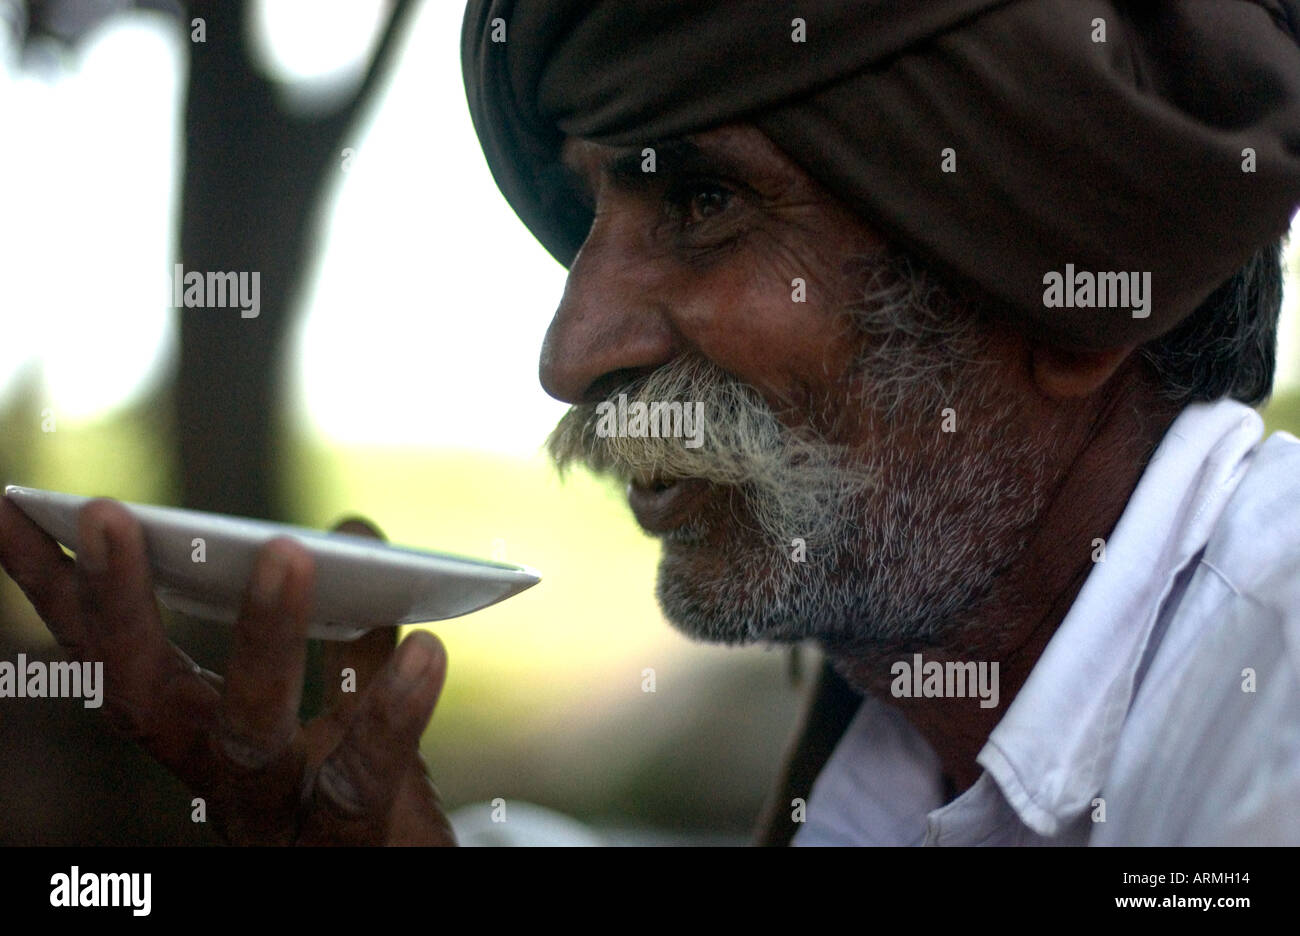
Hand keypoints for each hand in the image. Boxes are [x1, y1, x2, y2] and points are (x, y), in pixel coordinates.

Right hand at [0, 494, 456, 845]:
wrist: (402, 883)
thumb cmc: (361, 799)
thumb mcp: (347, 707)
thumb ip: (350, 629)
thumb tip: (354, 530)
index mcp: (199, 734)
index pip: (113, 655)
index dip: (61, 588)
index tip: (15, 507)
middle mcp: (214, 777)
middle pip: (143, 694)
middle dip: (116, 604)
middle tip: (104, 513)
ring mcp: (273, 819)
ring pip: (248, 736)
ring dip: (261, 639)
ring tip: (286, 550)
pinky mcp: (346, 842)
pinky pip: (363, 780)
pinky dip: (393, 714)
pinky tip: (426, 649)